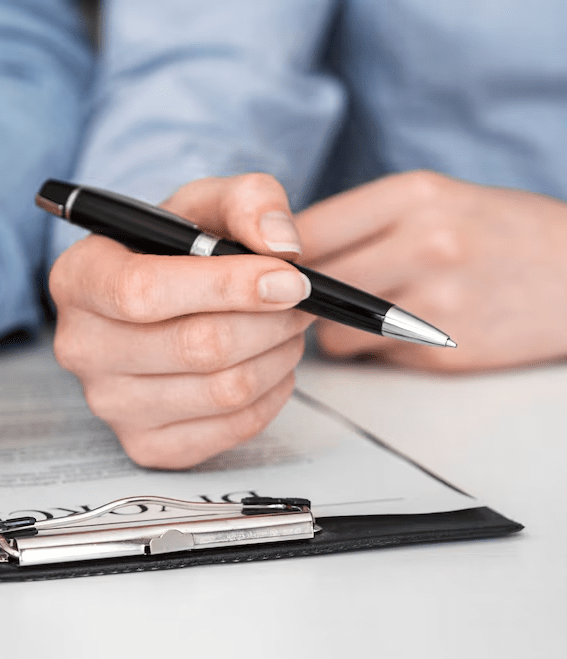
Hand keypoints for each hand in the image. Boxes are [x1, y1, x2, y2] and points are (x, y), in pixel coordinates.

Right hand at [50, 175, 313, 468]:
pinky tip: (267, 364)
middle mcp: (80, 346)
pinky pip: (231, 429)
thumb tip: (281, 244)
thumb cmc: (173, 250)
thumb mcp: (205, 203)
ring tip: (286, 328)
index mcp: (78, 278)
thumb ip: (248, 201)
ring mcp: (107, 403)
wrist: (154, 300)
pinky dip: (270, 396)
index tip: (288, 278)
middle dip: (270, 321)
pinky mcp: (143, 444)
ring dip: (277, 355)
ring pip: (224, 391)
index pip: (143, 292)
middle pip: (196, 347)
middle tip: (300, 299)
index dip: (227, 287)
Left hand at [295, 170, 566, 371]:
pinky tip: (397, 333)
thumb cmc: (501, 232)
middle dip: (295, 296)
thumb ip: (363, 220)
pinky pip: (371, 358)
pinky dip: (370, 352)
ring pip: (331, 333)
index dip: (275, 255)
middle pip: (310, 285)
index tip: (268, 266)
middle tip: (299, 299)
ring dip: (329, 331)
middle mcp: (424, 244)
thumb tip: (283, 252)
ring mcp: (436, 302)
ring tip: (354, 316)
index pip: (306, 230)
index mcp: (414, 195)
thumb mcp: (436, 200)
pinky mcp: (444, 352)